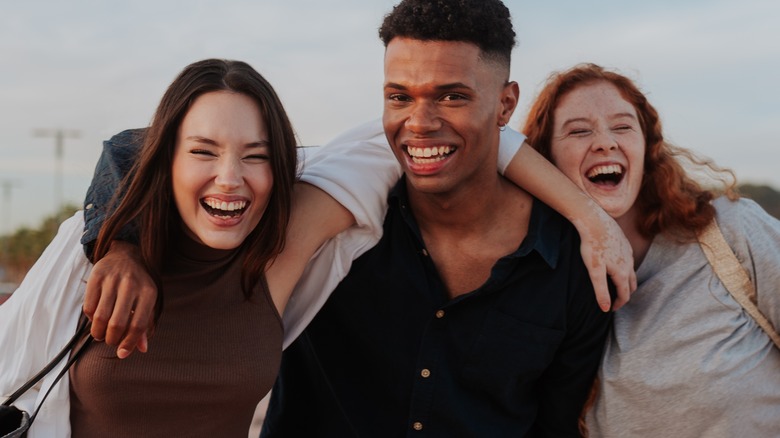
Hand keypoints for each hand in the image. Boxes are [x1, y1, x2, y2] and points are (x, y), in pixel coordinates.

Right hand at [83, 240, 156, 357]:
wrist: (126, 255)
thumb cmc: (139, 285)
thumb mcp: (147, 301)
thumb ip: (145, 325)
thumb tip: (141, 349)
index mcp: (149, 292)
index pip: (138, 325)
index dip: (129, 343)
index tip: (121, 353)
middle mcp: (131, 285)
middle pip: (117, 323)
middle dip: (111, 339)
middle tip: (110, 341)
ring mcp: (113, 279)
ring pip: (100, 317)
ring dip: (98, 332)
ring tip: (101, 334)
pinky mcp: (96, 276)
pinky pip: (88, 307)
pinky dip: (90, 319)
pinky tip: (95, 318)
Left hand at [573, 204, 636, 311]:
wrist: (595, 221)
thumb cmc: (592, 245)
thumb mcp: (594, 271)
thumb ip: (600, 291)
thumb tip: (606, 309)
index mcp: (622, 272)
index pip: (625, 294)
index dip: (618, 304)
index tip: (610, 309)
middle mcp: (629, 263)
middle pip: (631, 284)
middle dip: (625, 294)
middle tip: (614, 299)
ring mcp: (629, 252)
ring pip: (631, 271)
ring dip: (625, 281)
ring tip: (614, 285)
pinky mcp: (625, 243)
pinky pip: (628, 260)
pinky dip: (624, 268)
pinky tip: (615, 266)